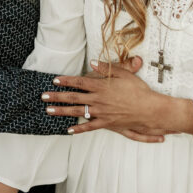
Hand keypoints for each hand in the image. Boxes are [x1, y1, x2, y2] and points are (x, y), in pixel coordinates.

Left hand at [43, 56, 192, 136]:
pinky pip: (89, 127)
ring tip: (48, 111)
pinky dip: (78, 129)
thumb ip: (107, 68)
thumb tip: (92, 62)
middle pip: (73, 97)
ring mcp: (100, 113)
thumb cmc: (139, 90)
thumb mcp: (124, 74)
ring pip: (76, 112)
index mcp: (101, 86)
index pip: (79, 82)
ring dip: (61, 111)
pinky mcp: (106, 124)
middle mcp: (98, 100)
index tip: (55, 80)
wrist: (149, 109)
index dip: (66, 81)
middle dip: (56, 96)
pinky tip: (68, 130)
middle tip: (43, 96)